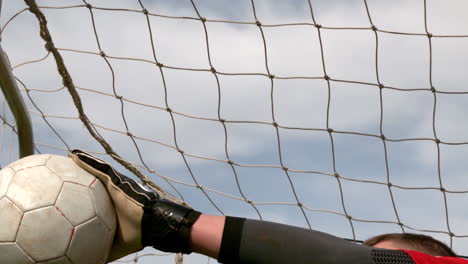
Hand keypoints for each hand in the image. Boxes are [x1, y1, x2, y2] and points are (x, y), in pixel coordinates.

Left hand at [69, 149, 200, 261]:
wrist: (152, 224)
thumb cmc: (137, 235)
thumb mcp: (113, 245)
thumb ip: (98, 249)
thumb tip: (83, 261)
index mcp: (111, 206)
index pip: (93, 197)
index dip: (81, 192)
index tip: (67, 191)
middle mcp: (113, 192)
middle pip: (94, 179)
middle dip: (81, 172)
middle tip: (64, 168)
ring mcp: (116, 184)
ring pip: (96, 169)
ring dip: (82, 162)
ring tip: (68, 155)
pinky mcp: (117, 181)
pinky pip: (99, 169)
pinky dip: (86, 162)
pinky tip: (74, 156)